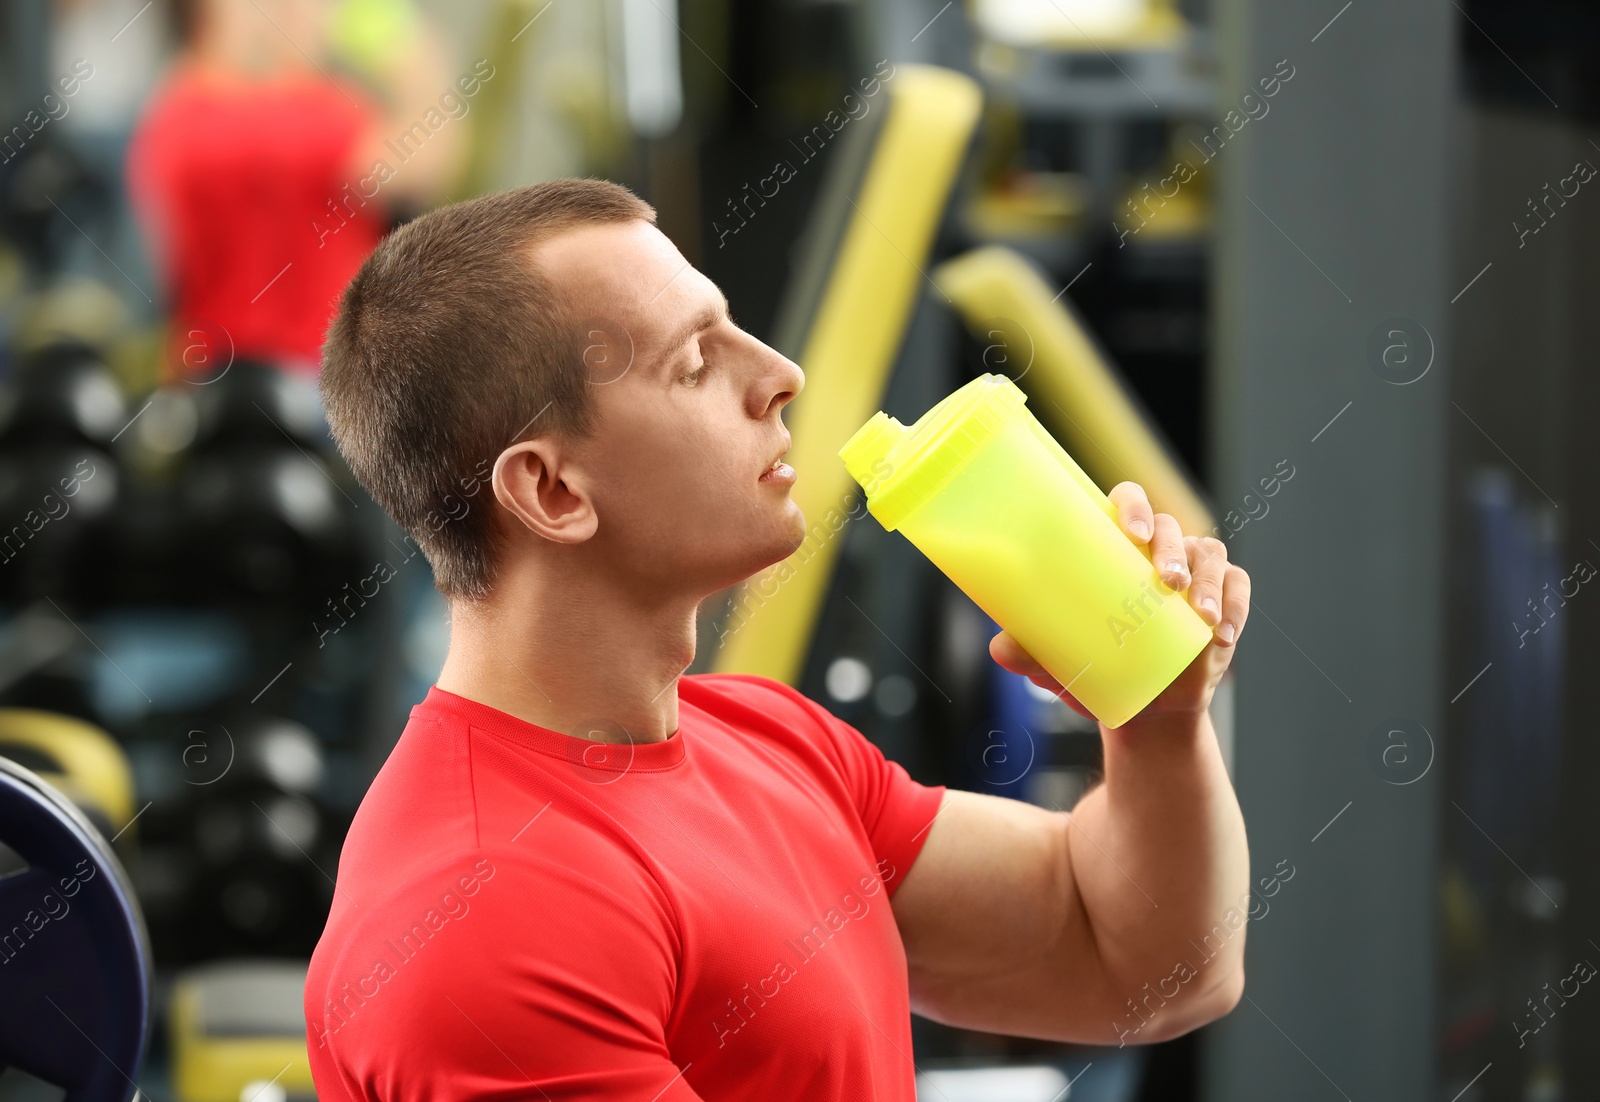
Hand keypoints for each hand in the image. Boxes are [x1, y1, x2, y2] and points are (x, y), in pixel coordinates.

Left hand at [989, 481, 1250, 724]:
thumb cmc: (1098, 667)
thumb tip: (999, 648)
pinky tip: (1223, 633)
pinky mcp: (1227, 599)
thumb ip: (1032, 653)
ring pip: (1211, 556)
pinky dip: (1236, 607)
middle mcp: (1161, 549)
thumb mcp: (1062, 663)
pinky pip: (1238, 589)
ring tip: (1203, 617)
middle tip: (1167, 581)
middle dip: (1174, 551)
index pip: (1128, 503)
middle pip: (1173, 528)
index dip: (1133, 506)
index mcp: (1118, 547)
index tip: (1132, 531)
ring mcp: (1197, 572)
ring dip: (1209, 582)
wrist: (1144, 707)